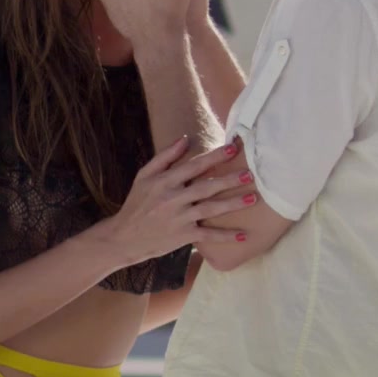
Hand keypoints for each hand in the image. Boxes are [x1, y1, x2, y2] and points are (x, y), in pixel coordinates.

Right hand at [94, 136, 260, 269]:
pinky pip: (207, 235)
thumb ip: (164, 157)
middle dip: (230, 180)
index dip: (214, 156)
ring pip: (210, 209)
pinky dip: (225, 236)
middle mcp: (173, 198)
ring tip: (253, 198)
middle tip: (250, 174)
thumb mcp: (144, 176)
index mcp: (164, 181)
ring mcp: (179, 218)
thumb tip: (185, 139)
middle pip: (206, 187)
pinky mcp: (183, 236)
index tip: (233, 148)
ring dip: (233, 204)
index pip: (194, 166)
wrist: (124, 237)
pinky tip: (243, 236)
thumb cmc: (136, 203)